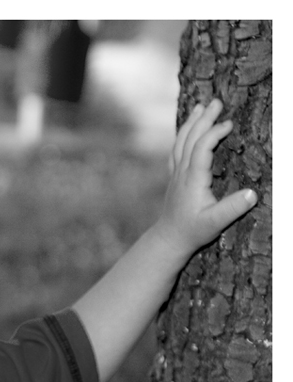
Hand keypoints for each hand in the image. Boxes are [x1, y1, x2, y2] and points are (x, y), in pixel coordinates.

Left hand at [152, 99, 257, 256]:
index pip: (201, 150)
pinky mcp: (175, 177)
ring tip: (200, 106)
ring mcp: (176, 174)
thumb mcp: (215, 223)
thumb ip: (232, 209)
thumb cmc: (193, 231)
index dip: (213, 134)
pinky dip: (183, 135)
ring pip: (181, 142)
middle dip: (203, 120)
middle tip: (216, 102)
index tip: (229, 124)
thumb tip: (252, 194)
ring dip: (191, 123)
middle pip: (190, 140)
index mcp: (192, 180)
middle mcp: (182, 173)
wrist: (170, 238)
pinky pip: (176, 150)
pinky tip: (188, 129)